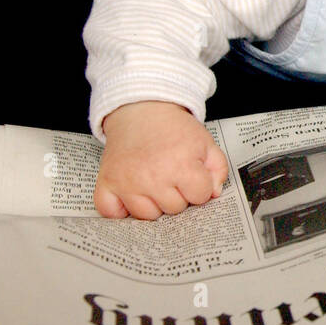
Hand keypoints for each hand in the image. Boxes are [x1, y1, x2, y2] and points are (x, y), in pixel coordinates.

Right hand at [95, 101, 229, 218]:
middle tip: (171, 174)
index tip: (192, 174)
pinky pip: (111, 212)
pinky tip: (130, 195)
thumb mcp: (206, 143)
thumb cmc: (173, 128)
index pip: (200, 197)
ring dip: (152, 203)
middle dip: (178, 194)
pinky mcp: (107, 182)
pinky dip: (119, 209)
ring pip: (147, 215)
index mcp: (181, 165)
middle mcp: (153, 177)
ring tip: (153, 182)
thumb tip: (214, 194)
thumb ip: (218, 169)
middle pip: (175, 209)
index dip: (199, 186)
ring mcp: (127, 182)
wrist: (141, 109)